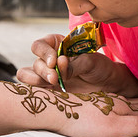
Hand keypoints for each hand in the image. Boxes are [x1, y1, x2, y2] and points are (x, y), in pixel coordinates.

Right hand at [16, 34, 134, 94]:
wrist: (107, 83)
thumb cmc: (100, 67)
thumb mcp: (90, 61)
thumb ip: (74, 64)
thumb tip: (59, 67)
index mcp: (57, 45)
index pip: (39, 45)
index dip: (44, 52)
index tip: (55, 60)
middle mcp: (49, 59)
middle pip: (35, 62)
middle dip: (43, 70)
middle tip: (55, 78)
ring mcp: (48, 74)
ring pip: (29, 75)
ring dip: (38, 79)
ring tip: (54, 83)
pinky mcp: (49, 89)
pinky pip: (35, 88)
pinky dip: (38, 89)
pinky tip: (50, 91)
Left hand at [50, 91, 137, 136]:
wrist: (53, 110)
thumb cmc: (83, 120)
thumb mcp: (114, 127)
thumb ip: (137, 126)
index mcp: (122, 107)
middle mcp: (113, 102)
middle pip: (134, 114)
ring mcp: (100, 102)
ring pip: (120, 112)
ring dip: (130, 120)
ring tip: (137, 128)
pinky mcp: (88, 105)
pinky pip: (108, 113)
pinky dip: (115, 119)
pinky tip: (110, 122)